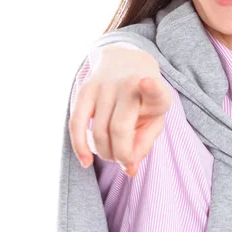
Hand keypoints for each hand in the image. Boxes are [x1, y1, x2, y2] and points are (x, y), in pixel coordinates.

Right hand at [69, 45, 172, 176]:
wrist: (126, 62)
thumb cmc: (144, 101)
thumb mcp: (155, 119)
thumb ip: (144, 144)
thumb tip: (129, 169)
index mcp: (155, 93)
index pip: (153, 89)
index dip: (150, 87)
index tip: (146, 82)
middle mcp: (129, 84)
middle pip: (119, 128)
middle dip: (120, 155)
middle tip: (124, 161)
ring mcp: (106, 85)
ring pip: (98, 130)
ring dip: (104, 152)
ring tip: (112, 156)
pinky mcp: (85, 88)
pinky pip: (77, 122)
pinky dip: (80, 145)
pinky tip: (86, 162)